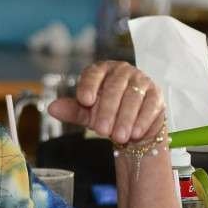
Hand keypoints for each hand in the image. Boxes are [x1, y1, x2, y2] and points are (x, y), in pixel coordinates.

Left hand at [47, 61, 164, 144]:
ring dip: (125, 119)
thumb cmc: (106, 114)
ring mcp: (141, 81)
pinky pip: (150, 106)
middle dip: (107, 110)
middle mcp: (122, 71)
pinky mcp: (156, 95)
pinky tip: (135, 133)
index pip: (94, 74)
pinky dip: (142, 120)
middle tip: (100, 130)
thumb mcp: (86, 113)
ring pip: (133, 97)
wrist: (130, 126)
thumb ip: (72, 110)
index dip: (88, 86)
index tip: (84, 101)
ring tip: (117, 137)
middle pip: (114, 88)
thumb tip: (51, 108)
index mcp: (102, 70)